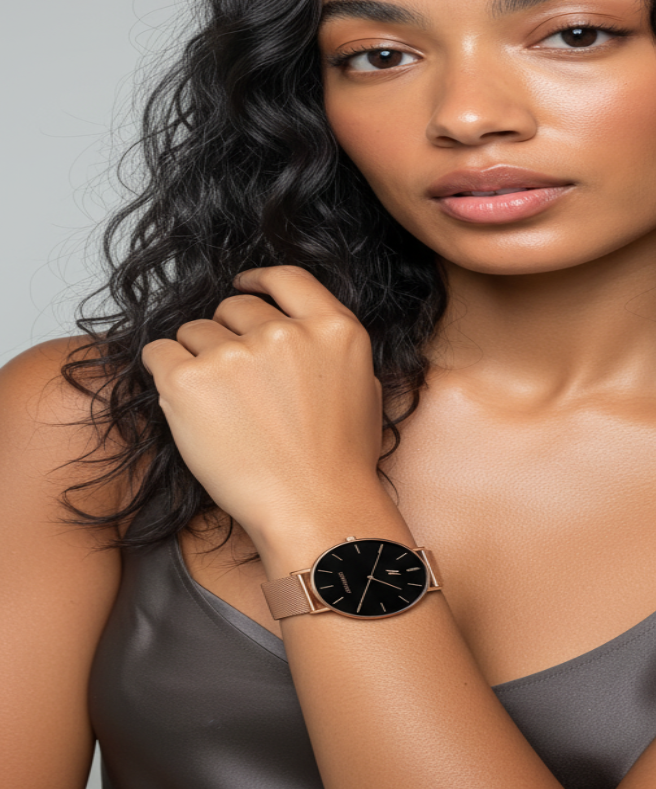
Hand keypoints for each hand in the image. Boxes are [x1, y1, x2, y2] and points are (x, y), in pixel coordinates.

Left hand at [141, 266, 388, 541]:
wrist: (315, 509)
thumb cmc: (340, 462)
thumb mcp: (363, 386)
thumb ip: (329, 347)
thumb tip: (297, 328)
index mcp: (333, 329)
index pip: (287, 279)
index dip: (259, 279)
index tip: (243, 284)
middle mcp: (285, 332)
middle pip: (234, 308)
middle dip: (228, 335)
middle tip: (233, 381)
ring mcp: (236, 354)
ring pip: (193, 331)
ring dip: (197, 359)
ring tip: (218, 407)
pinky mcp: (190, 381)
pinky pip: (158, 353)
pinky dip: (165, 373)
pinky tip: (186, 403)